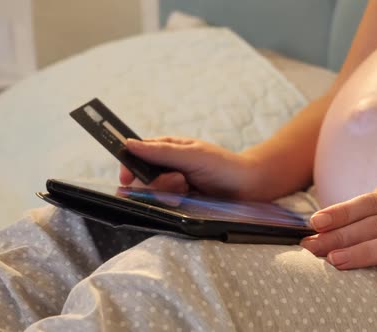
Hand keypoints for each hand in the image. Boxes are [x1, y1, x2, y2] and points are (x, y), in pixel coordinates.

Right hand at [119, 137, 262, 198]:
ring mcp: (174, 185)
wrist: (248, 187)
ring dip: (167, 193)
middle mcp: (167, 166)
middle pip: (141, 178)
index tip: (128, 178)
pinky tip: (189, 199)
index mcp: (167, 148)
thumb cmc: (223, 165)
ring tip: (187, 190)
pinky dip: (174, 204)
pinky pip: (165, 206)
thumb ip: (161, 152)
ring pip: (152, 194)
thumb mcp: (192, 155)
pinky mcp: (181, 201)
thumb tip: (129, 144)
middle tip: (179, 181)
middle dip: (155, 183)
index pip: (137, 155)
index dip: (129, 166)